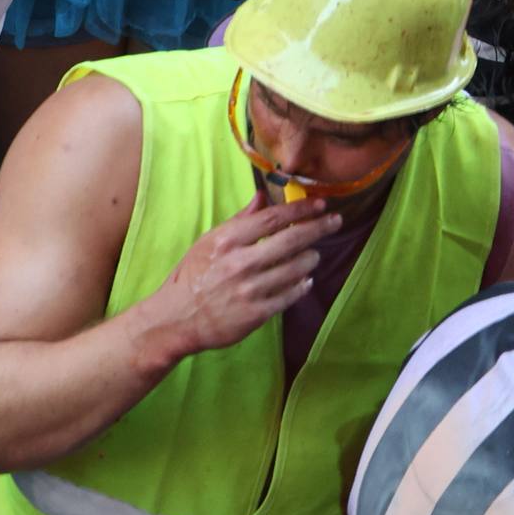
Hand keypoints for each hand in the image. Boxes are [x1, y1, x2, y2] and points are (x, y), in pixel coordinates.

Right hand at [135, 193, 340, 363]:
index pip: (272, 218)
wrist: (178, 317)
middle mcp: (240, 262)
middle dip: (318, 228)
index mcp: (226, 240)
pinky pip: (291, 295)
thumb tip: (262, 197)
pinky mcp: (258, 312)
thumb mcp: (208, 242)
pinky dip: (302, 284)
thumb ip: (238, 220)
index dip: (300, 209)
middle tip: (335, 221)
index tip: (320, 203)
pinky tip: (305, 279)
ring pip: (296, 268)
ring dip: (311, 257)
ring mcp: (251, 289)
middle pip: (291, 240)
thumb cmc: (192, 275)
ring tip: (314, 254)